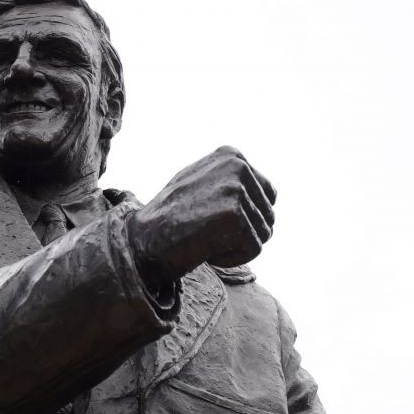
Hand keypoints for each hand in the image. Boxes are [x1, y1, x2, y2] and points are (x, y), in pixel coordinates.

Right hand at [128, 145, 275, 284]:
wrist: (143, 241)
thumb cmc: (168, 219)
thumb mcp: (200, 184)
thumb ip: (231, 180)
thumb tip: (271, 193)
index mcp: (232, 155)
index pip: (269, 195)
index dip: (244, 218)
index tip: (211, 218)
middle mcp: (237, 166)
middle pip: (268, 216)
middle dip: (243, 234)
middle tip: (207, 231)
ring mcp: (236, 189)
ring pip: (263, 235)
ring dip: (236, 247)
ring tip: (205, 238)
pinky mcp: (235, 216)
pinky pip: (254, 250)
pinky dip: (232, 259)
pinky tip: (206, 249)